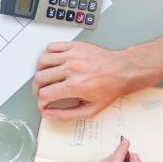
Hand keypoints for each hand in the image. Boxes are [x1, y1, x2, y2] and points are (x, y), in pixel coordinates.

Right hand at [33, 40, 147, 119]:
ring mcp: (72, 55)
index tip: (44, 103)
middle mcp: (72, 69)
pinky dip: (48, 55)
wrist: (125, 70)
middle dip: (37, 89)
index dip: (41, 102)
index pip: (45, 94)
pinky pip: (52, 47)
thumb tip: (49, 114)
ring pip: (42, 61)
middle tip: (42, 92)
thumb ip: (67, 115)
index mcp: (75, 86)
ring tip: (46, 77)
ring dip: (40, 71)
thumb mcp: (91, 109)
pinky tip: (53, 62)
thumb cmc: (111, 88)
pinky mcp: (74, 46)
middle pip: (39, 78)